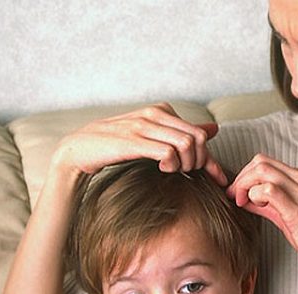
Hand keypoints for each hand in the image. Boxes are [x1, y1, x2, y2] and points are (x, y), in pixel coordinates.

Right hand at [52, 103, 226, 184]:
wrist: (79, 149)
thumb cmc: (116, 145)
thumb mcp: (152, 135)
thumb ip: (181, 132)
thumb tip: (213, 130)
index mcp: (161, 110)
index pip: (199, 133)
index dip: (211, 159)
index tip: (219, 178)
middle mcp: (154, 114)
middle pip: (198, 137)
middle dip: (201, 161)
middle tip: (188, 174)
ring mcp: (143, 126)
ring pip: (186, 143)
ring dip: (187, 164)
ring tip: (175, 171)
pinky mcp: (133, 141)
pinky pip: (167, 152)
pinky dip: (172, 164)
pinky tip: (163, 169)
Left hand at [227, 154, 297, 288]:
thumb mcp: (294, 217)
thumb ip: (273, 204)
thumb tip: (249, 198)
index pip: (269, 163)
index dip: (247, 176)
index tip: (239, 193)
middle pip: (262, 161)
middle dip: (241, 177)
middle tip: (235, 196)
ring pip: (262, 170)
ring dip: (243, 185)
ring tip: (241, 203)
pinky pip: (268, 189)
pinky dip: (253, 195)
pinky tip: (253, 208)